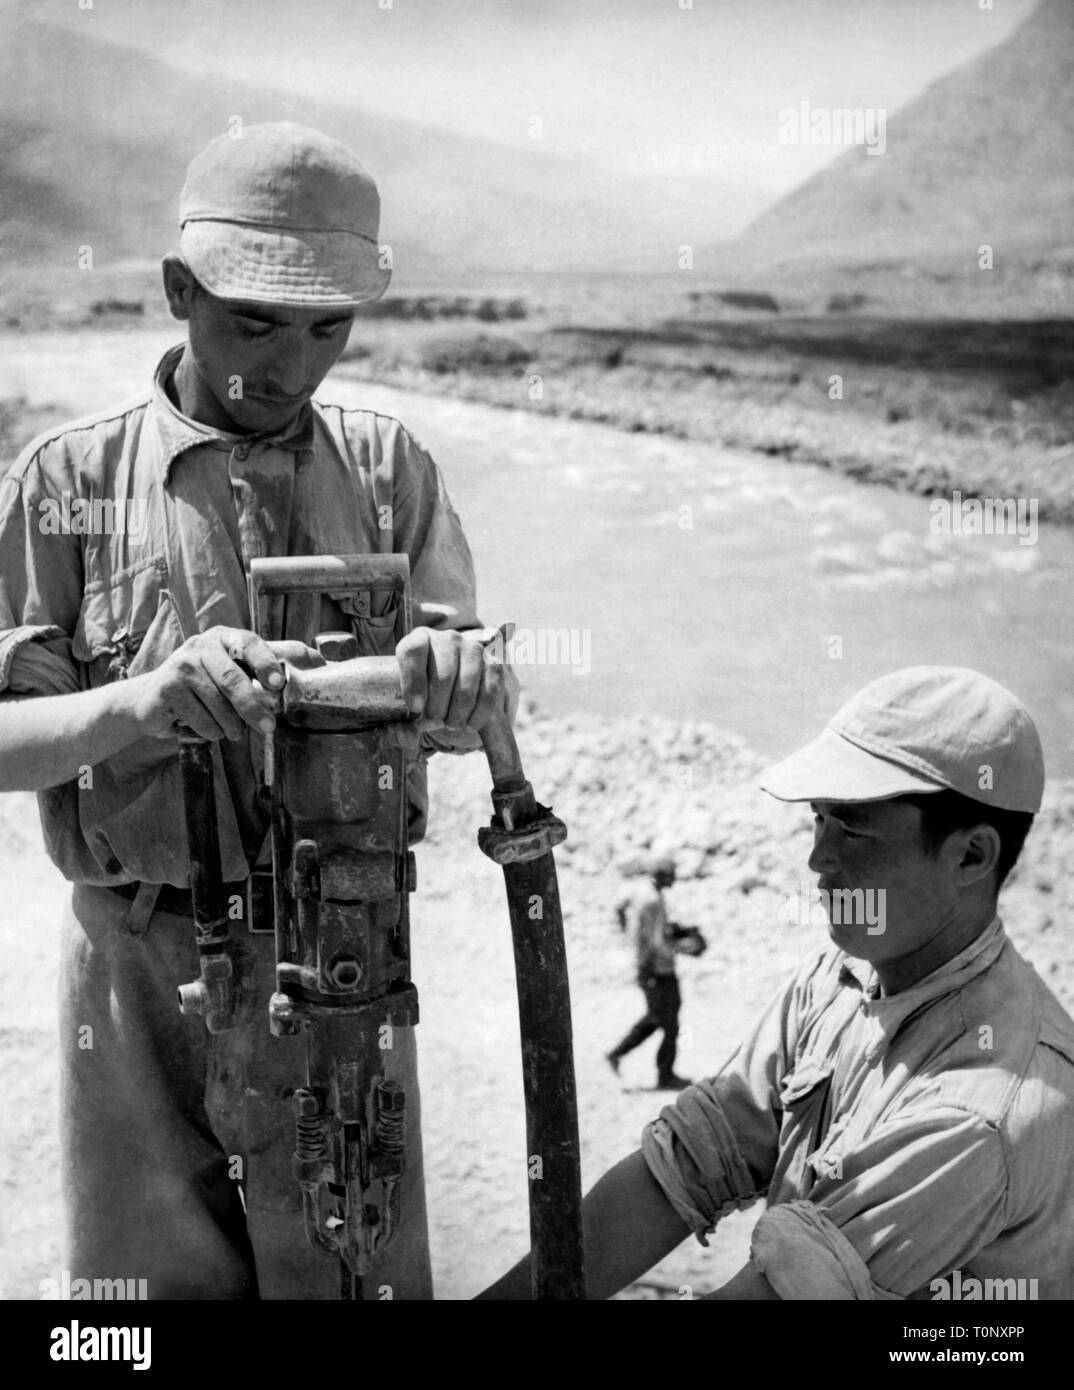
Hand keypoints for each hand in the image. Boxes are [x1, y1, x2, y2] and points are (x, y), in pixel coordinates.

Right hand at [129, 626, 289, 740]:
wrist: (153, 699)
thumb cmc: (205, 684)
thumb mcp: (236, 668)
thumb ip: (273, 661)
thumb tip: (319, 660)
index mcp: (226, 637)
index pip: (250, 642)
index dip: (266, 661)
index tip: (277, 683)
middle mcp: (202, 645)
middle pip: (233, 679)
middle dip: (252, 707)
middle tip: (268, 727)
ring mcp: (182, 665)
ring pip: (219, 705)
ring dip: (230, 726)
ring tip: (229, 728)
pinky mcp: (167, 688)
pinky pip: (202, 719)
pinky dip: (210, 731)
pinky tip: (201, 724)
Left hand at [394, 626, 518, 732]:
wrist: (454, 680)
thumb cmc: (424, 691)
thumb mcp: (407, 700)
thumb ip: (400, 724)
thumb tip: (406, 737)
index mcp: (419, 640)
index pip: (414, 651)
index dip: (413, 681)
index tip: (415, 708)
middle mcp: (447, 639)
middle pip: (443, 674)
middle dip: (437, 707)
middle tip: (433, 723)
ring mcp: (473, 648)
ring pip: (467, 684)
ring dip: (458, 712)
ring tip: (451, 725)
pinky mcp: (493, 663)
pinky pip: (490, 690)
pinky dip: (479, 712)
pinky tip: (470, 724)